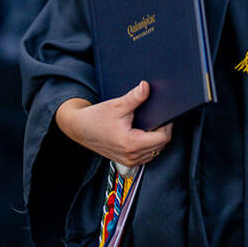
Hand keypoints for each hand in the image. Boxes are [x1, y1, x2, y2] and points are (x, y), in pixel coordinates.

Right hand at [55, 82, 172, 167]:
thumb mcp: (117, 105)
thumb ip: (135, 97)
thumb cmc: (96, 118)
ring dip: (157, 139)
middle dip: (163, 130)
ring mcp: (129, 161)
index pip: (162, 138)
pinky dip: (150, 145)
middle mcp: (132, 156)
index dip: (167, 125)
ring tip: (152, 124)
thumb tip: (146, 87)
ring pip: (156, 151)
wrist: (79, 129)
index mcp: (131, 144)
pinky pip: (147, 155)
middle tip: (160, 116)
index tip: (166, 114)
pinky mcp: (127, 161)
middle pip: (161, 145)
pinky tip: (145, 133)